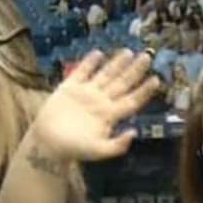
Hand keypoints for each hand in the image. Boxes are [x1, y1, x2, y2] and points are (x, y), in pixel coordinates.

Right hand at [30, 49, 159, 162]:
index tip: (156, 79)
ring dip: (116, 63)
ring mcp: (86, 93)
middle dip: (134, 71)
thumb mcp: (97, 151)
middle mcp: (101, 102)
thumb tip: (134, 133)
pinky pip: (82, 72)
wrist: (47, 144)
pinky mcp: (69, 88)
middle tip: (147, 57)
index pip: (131, 100)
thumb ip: (116, 145)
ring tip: (128, 51)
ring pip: (105, 75)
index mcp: (110, 115)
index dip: (144, 90)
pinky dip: (89, 63)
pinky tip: (98, 53)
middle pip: (122, 83)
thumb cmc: (73, 149)